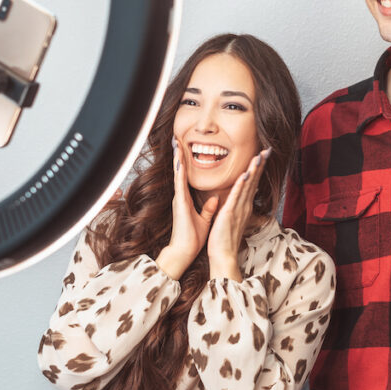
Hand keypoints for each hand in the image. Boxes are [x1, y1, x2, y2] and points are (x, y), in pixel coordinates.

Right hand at [157, 138, 218, 279]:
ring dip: (177, 158)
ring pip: (178, 174)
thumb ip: (208, 208)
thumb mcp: (204, 219)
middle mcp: (181, 196)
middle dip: (178, 154)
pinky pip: (180, 185)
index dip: (185, 162)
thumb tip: (214, 199)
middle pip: (180, 170)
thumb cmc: (193, 238)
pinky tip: (179, 162)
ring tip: (176, 143)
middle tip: (176, 138)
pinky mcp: (180, 204)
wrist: (184, 251)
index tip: (184, 148)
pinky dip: (180, 173)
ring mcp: (179, 199)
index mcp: (186, 199)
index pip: (186, 176)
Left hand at [207, 148, 269, 280]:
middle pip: (254, 181)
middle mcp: (244, 206)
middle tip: (267, 150)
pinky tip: (245, 174)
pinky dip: (242, 185)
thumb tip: (236, 197)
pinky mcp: (230, 214)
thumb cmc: (224, 238)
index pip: (252, 183)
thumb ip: (234, 206)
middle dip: (260, 165)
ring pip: (248, 186)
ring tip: (259, 156)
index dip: (257, 168)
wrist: (223, 255)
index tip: (262, 155)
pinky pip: (237, 197)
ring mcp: (239, 209)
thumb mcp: (230, 218)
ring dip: (254, 171)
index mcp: (243, 206)